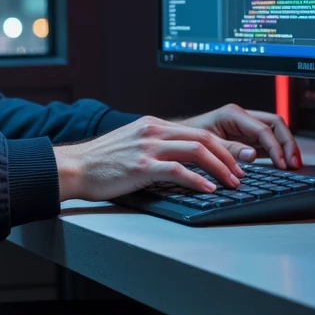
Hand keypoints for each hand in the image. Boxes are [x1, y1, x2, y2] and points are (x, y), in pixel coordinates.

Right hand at [53, 116, 251, 202]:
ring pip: (196, 150)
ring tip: (230, 183)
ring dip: (219, 168)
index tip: (233, 163)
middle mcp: (153, 131)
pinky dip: (198, 180)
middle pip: (203, 138)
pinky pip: (178, 170)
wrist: (74, 167)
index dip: (221, 148)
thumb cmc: (100, 162)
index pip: (197, 131)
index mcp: (152, 125)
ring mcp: (147, 147)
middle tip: (239, 174)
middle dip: (227, 157)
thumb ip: (155, 146)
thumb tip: (180, 161)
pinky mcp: (141, 165)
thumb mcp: (131, 144)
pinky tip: (207, 189)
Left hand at [181, 103, 300, 169]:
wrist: (176, 140)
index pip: (265, 128)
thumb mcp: (207, 144)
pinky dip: (276, 152)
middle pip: (275, 125)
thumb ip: (229, 149)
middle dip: (288, 143)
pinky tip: (282, 165)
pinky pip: (267, 142)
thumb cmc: (187, 138)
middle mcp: (242, 118)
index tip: (282, 163)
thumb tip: (251, 155)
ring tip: (293, 165)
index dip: (276, 146)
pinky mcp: (245, 138)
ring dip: (285, 147)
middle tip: (294, 164)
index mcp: (233, 114)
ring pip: (274, 132)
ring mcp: (245, 127)